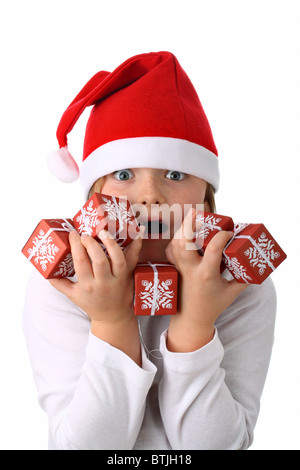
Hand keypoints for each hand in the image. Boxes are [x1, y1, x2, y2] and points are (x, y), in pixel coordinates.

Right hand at [49, 228, 144, 363]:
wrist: (112, 316)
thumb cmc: (91, 303)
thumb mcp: (72, 295)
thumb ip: (59, 283)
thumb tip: (46, 269)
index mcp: (87, 286)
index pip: (81, 263)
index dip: (76, 246)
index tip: (73, 234)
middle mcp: (103, 282)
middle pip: (98, 260)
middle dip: (91, 244)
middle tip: (86, 234)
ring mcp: (118, 278)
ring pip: (117, 259)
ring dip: (111, 244)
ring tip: (103, 232)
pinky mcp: (128, 275)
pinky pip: (133, 260)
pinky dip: (136, 246)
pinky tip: (137, 233)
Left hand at [165, 208, 247, 351]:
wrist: (191, 319)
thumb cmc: (212, 305)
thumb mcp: (232, 292)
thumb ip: (243, 278)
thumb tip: (253, 263)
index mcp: (207, 274)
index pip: (214, 249)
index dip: (222, 236)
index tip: (230, 233)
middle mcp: (191, 269)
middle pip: (184, 242)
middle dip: (189, 224)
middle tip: (198, 212)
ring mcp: (180, 269)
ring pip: (175, 244)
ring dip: (182, 230)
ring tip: (191, 219)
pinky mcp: (174, 269)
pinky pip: (170, 251)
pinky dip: (175, 240)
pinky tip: (183, 234)